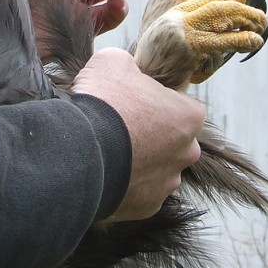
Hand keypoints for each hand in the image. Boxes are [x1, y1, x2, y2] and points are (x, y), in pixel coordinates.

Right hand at [72, 48, 204, 221]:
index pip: (178, 103)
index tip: (131, 99)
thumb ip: (129, 64)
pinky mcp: (145, 207)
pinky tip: (102, 170)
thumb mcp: (113, 60)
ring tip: (106, 149)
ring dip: (137, 159)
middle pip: (171, 139)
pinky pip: (137, 190)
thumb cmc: (103, 102)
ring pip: (155, 167)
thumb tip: (125, 69)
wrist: (78, 152)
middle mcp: (187, 153)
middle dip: (150, 133)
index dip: (153, 98)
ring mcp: (166, 183)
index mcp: (189, 116)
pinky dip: (124, 182)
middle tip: (118, 124)